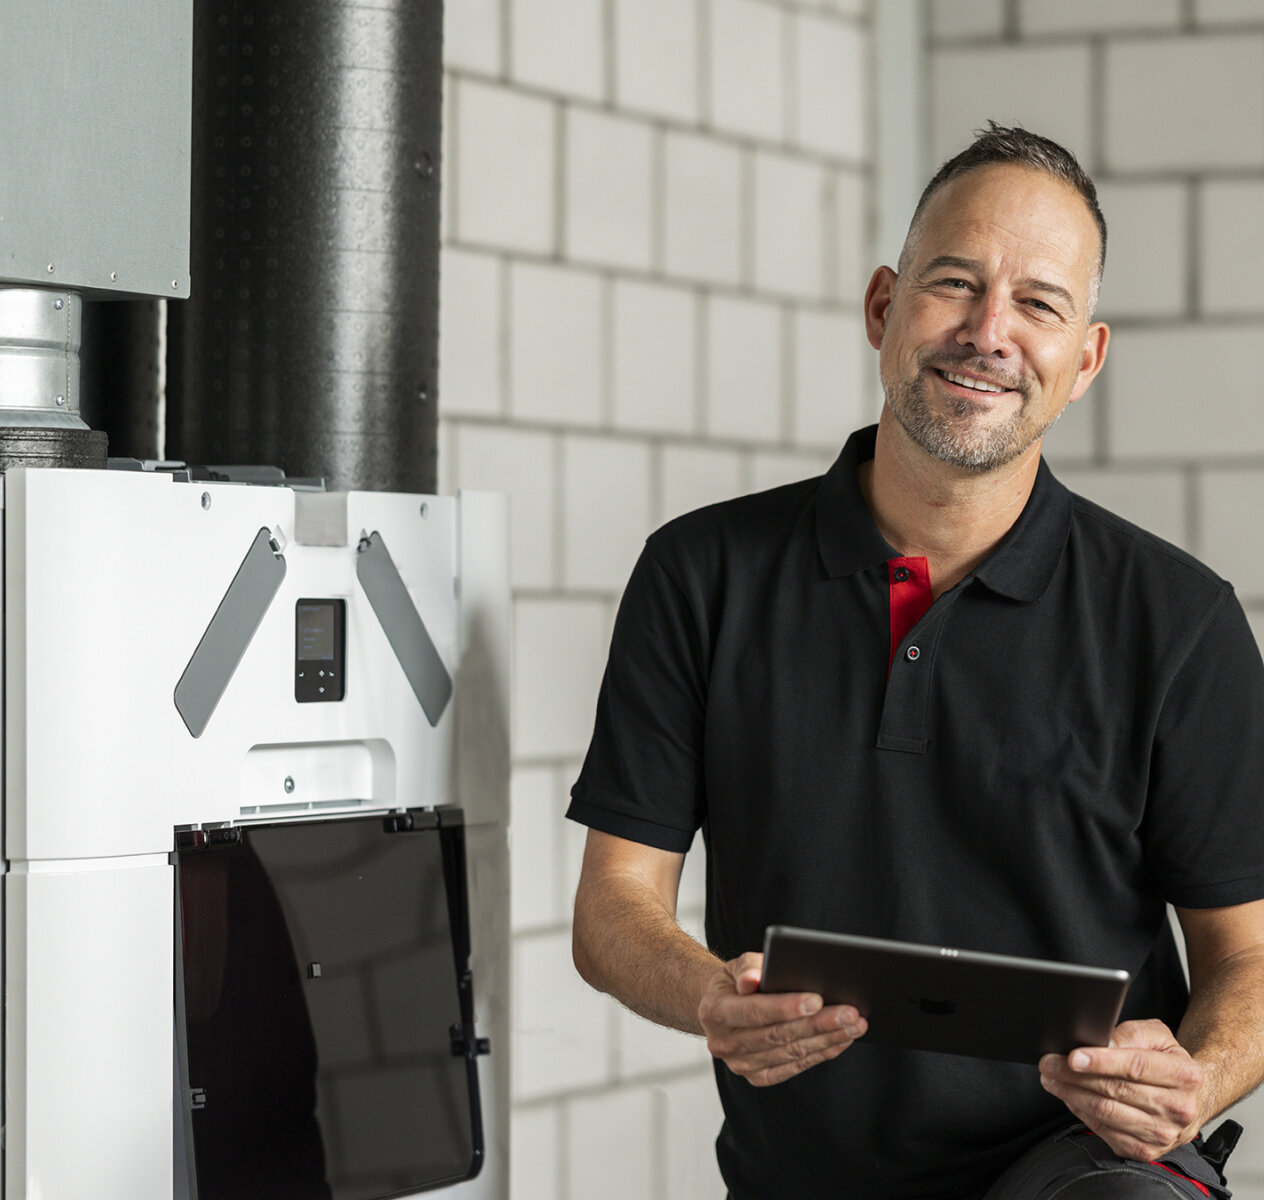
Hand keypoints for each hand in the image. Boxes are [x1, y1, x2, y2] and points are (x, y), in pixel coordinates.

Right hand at [697, 952, 866, 1086]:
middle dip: (818, 1023)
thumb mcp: (737, 965)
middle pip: (777, 1035)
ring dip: (826, 1039)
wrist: (723, 1007)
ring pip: (790, 1053)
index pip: (753, 1010)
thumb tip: (753, 979)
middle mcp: (723, 1043)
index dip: (785, 1007)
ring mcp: (739, 1064)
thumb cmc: (737, 981)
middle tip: (850, 1012)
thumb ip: (748, 969)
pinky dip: (819, 1054)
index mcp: (713, 1011)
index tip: (817, 999)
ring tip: (854, 1025)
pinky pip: (793, 1068)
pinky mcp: (757, 1077)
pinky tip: (840, 1041)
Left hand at [1039, 1019, 1205, 1160]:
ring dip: (1071, 1094)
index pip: (1136, 1067)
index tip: (1073, 1056)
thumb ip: (1131, 1034)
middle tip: (1049, 1062)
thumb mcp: (1158, 1036)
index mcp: (1184, 1075)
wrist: (1192, 1098)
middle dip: (1074, 1075)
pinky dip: (1081, 1112)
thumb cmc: (1168, 1061)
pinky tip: (1069, 1097)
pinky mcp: (1145, 1151)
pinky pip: (1104, 1131)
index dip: (1102, 1062)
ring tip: (1051, 1077)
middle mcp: (1178, 1108)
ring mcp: (1162, 1134)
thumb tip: (1104, 1043)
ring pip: (1106, 1113)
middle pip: (1115, 1091)